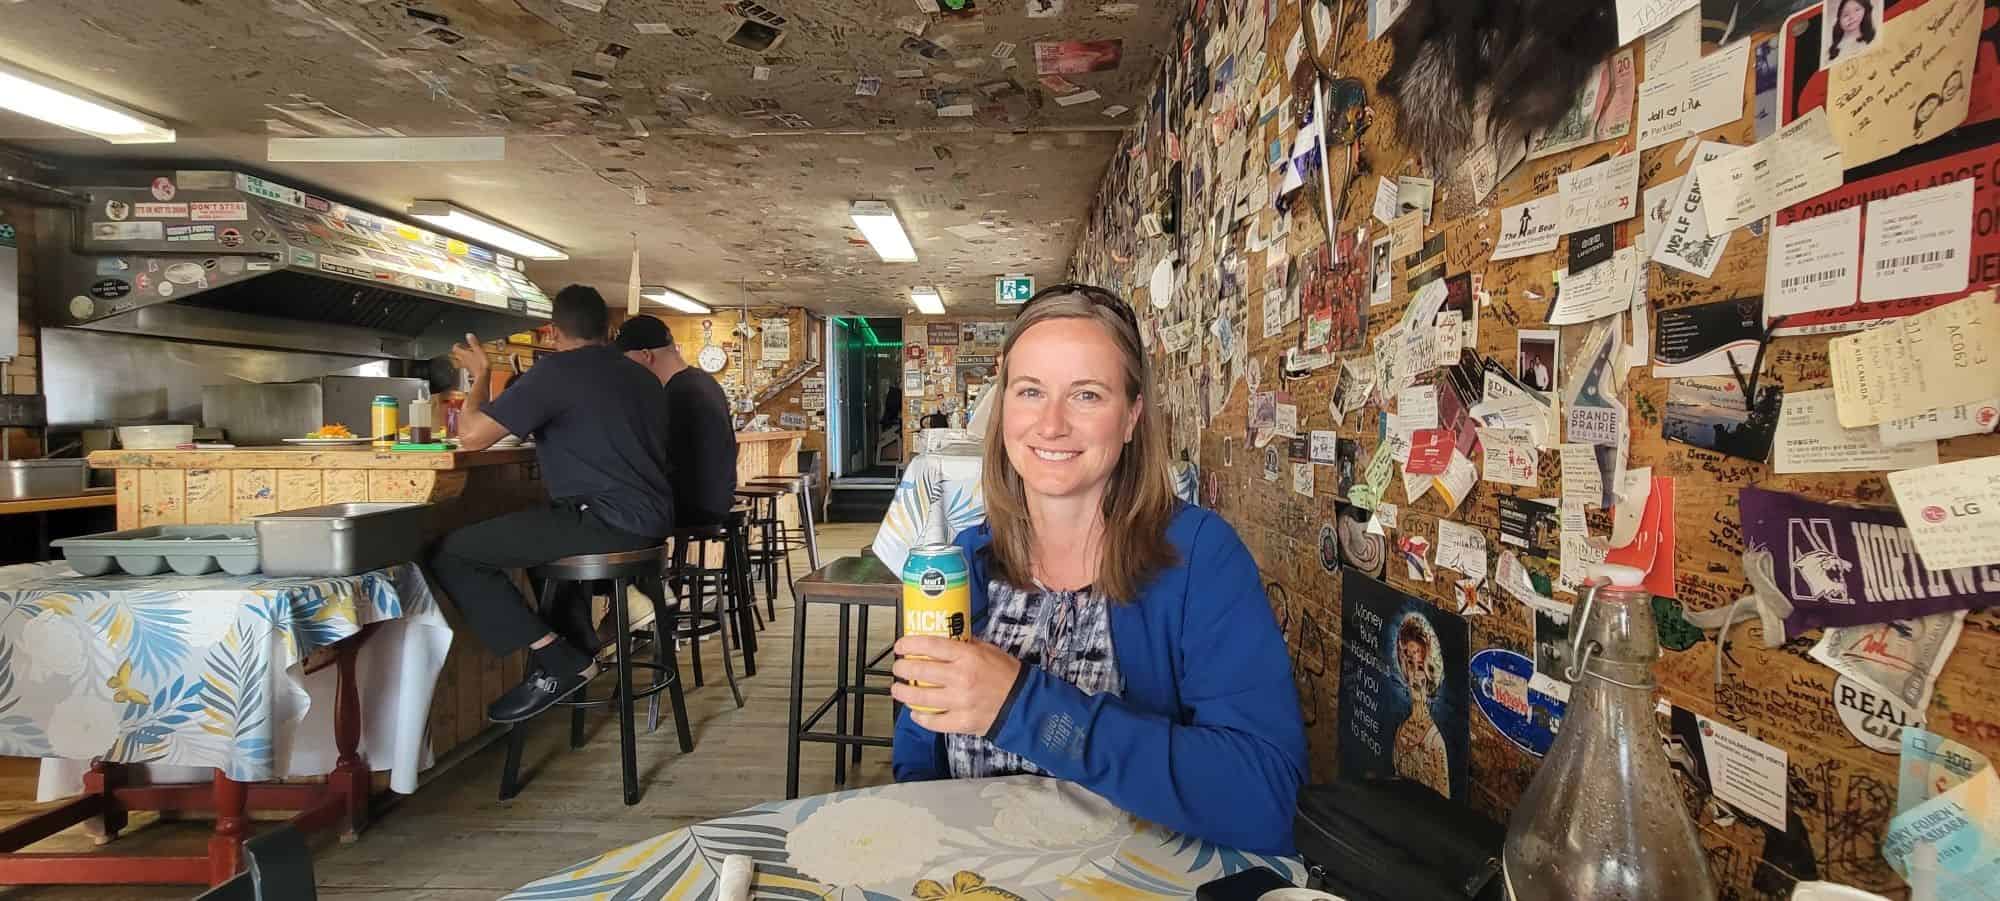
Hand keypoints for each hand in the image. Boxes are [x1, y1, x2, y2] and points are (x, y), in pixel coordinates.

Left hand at [450, 333, 488, 373]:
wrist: (483, 377)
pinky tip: (473, 363)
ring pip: (461, 361)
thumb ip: (473, 343)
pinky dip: (468, 363)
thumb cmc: (481, 364)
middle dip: (459, 351)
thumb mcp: (479, 350)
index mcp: (465, 354)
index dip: (456, 345)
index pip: (456, 349)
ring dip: (463, 358)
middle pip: (457, 355)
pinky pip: (467, 366)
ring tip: (466, 355)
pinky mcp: (472, 371)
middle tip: (461, 348)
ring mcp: (467, 366)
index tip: (458, 343)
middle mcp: (464, 360)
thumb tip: (468, 335)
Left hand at [890, 636, 1022, 735]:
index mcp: (967, 656)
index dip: (910, 645)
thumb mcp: (988, 650)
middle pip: (920, 671)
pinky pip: (933, 722)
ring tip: (898, 690)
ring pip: (921, 698)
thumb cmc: (1006, 674)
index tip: (900, 646)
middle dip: (902, 668)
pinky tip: (915, 713)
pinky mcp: (961, 722)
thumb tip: (944, 639)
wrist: (1023, 703)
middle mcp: (960, 678)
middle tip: (898, 668)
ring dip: (904, 693)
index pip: (930, 646)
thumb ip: (965, 645)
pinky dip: (921, 718)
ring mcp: (959, 702)